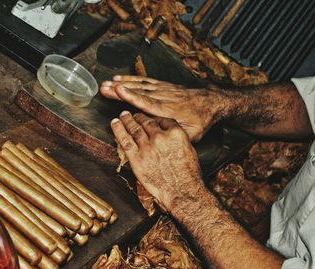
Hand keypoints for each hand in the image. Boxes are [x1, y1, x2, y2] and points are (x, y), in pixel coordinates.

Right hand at [101, 76, 230, 141]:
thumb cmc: (200, 120)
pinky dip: (132, 79)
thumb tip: (161, 143)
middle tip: (103, 88)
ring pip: (140, 85)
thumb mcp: (192, 133)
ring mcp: (163, 89)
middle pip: (139, 91)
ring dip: (123, 83)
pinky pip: (145, 81)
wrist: (211, 102)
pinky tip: (121, 79)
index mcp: (168, 109)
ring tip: (107, 83)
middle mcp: (164, 97)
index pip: (147, 102)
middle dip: (120, 89)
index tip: (118, 91)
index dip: (132, 96)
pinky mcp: (163, 86)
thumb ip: (175, 136)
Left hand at [111, 111, 203, 210]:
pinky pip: (125, 140)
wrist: (182, 191)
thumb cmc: (188, 175)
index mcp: (175, 134)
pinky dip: (118, 130)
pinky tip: (115, 123)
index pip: (163, 119)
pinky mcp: (137, 158)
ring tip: (124, 115)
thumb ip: (178, 139)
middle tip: (135, 114)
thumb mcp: (189, 150)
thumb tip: (170, 136)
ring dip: (128, 120)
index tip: (151, 117)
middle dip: (140, 117)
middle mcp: (160, 137)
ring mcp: (147, 147)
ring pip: (135, 129)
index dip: (155, 117)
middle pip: (147, 122)